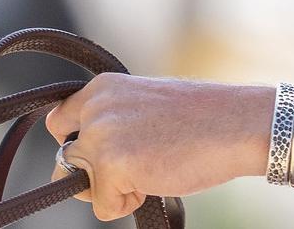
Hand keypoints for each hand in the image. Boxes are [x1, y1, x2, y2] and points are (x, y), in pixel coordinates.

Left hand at [44, 75, 275, 221]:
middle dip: (89, 174)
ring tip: (147, 174)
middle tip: (129, 171)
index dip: (77, 144)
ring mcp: (100, 134)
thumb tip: (86, 157)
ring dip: (109, 189)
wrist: (233, 123)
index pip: (60, 121)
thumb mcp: (145, 105)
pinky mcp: (111, 163)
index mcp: (102, 87)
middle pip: (63, 156)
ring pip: (78, 183)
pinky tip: (154, 182)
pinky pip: (102, 206)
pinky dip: (127, 205)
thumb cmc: (201, 119)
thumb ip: (113, 120)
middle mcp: (94, 107)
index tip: (100, 156)